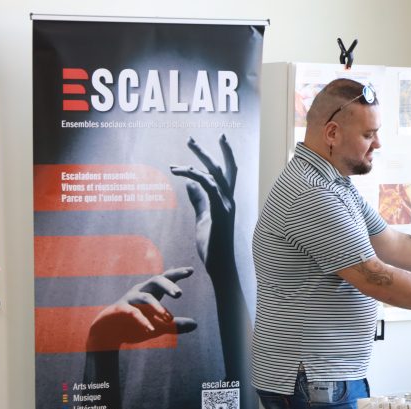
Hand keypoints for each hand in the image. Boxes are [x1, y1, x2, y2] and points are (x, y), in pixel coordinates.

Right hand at [87, 267, 197, 349]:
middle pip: (155, 280)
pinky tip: (151, 330)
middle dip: (168, 285)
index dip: (177, 273)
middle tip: (180, 294)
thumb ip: (174, 325)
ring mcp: (129, 300)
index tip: (191, 270)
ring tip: (168, 318)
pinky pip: (133, 313)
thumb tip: (195, 324)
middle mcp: (140, 291)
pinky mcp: (120, 310)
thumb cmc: (133, 326)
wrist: (108, 334)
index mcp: (150, 292)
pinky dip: (143, 321)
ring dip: (157, 307)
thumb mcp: (158, 327)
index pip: (165, 278)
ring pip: (145, 298)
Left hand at [170, 135, 236, 275]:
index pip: (225, 173)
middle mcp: (229, 199)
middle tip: (189, 139)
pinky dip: (195, 175)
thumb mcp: (202, 219)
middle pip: (223, 167)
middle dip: (208, 151)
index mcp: (226, 200)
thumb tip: (189, 183)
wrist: (219, 267)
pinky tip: (181, 172)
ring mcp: (227, 205)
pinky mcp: (221, 212)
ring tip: (182, 152)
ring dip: (198, 159)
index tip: (199, 147)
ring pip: (216, 173)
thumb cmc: (212, 246)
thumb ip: (198, 200)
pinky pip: (209, 186)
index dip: (216, 157)